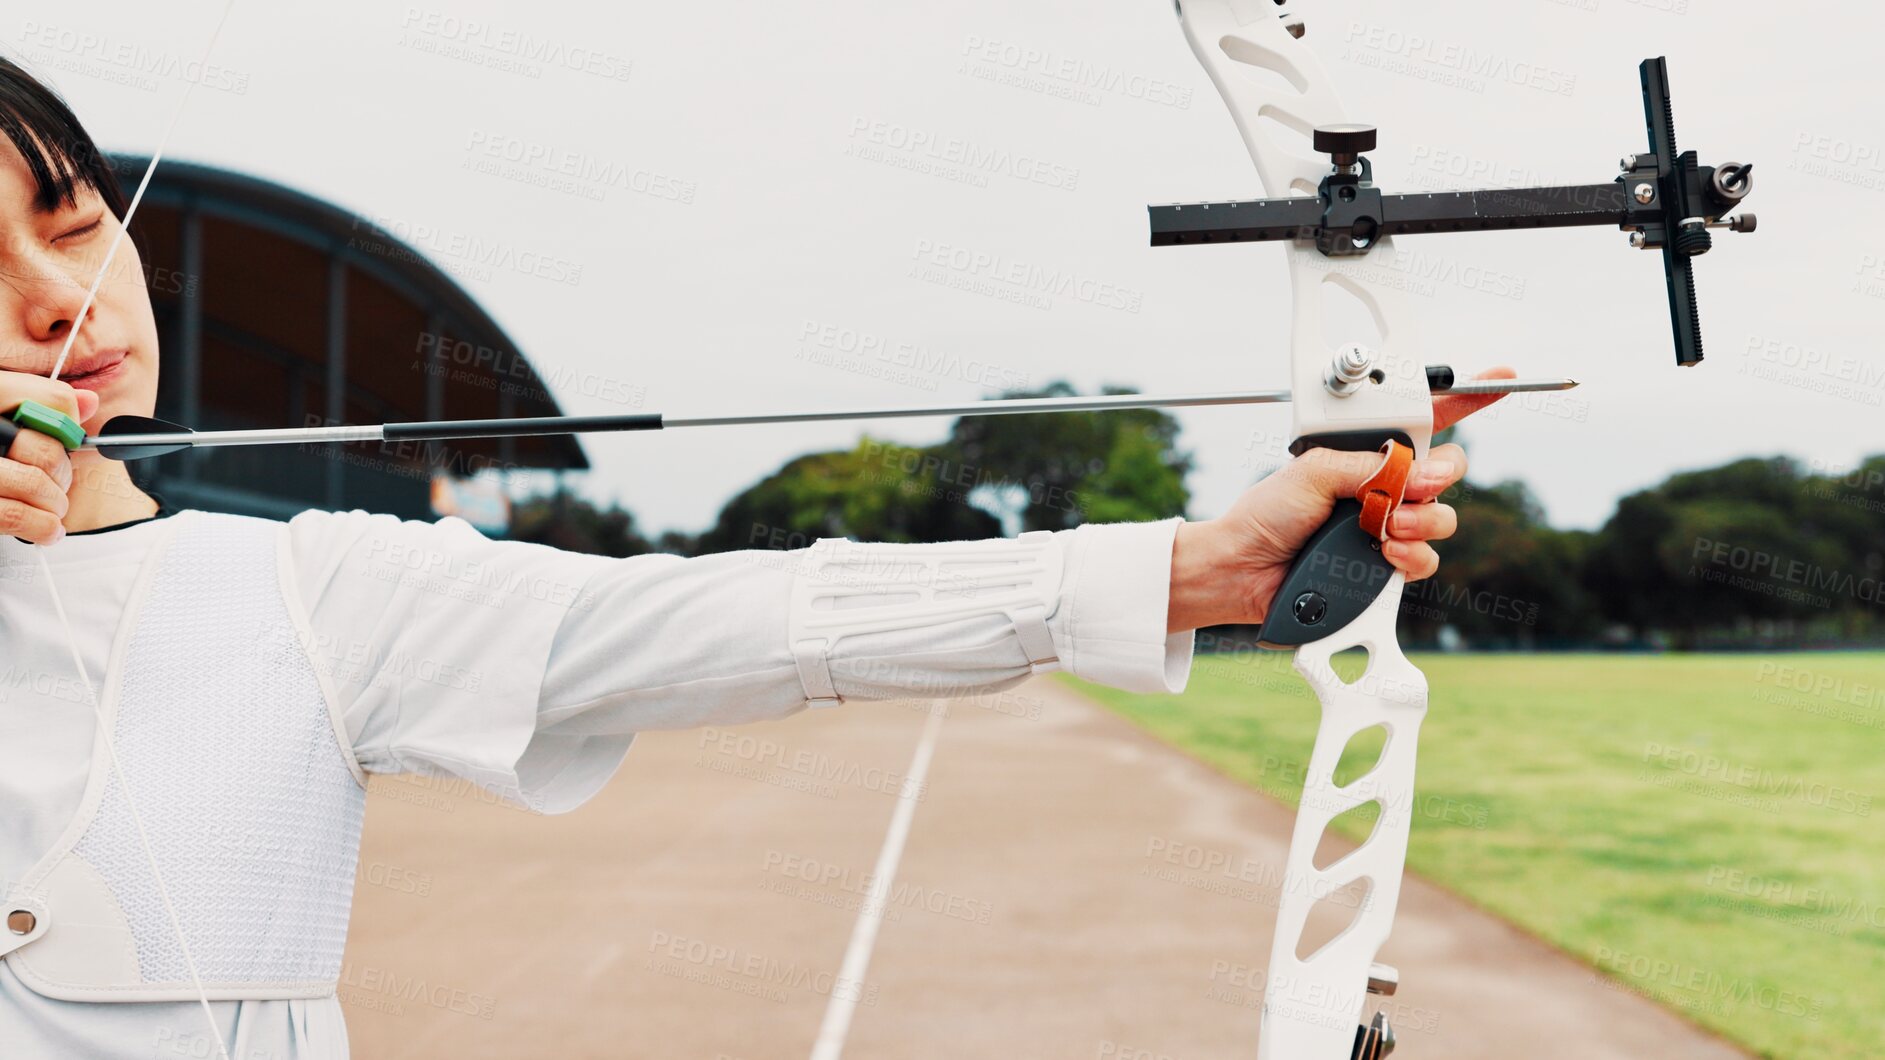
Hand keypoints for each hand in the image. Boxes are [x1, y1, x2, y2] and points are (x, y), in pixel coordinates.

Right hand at [0, 377, 96, 544]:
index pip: (56, 401)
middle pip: (47, 450)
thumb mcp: (10, 418)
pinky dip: (44, 527)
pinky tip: (48, 527)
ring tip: (49, 506)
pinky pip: (15, 516)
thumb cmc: (1, 448)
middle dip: (62, 473)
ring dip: (55, 503)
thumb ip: (44, 404)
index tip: (67, 441)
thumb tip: (88, 402)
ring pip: (34, 484)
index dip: (71, 427)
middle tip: (55, 480)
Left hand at [1167, 368, 1511, 631]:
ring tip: (1385, 527)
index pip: (1427, 420)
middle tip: (1414, 486)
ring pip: (1442, 518)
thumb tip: (1407, 472)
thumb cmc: (1267, 514)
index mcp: (1368, 451)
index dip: (1466, 400)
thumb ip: (1365, 463)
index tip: (1502, 378)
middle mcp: (1385, 487)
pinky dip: (1412, 557)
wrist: (1244, 568)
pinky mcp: (1386, 567)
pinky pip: (1427, 560)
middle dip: (1441, 474)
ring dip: (1421, 520)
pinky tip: (1387, 555)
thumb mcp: (1313, 469)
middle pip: (1447, 470)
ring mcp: (1389, 528)